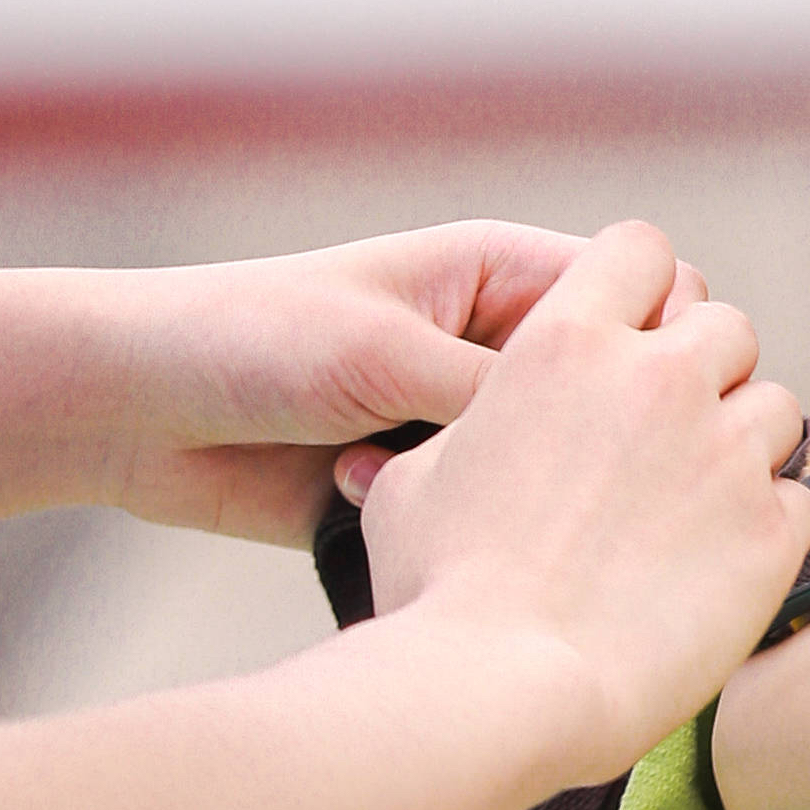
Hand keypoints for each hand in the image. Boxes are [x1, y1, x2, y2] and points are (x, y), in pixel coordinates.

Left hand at [0, 218, 617, 541]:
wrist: (138, 411)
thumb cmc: (254, 338)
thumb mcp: (390, 351)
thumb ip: (501, 391)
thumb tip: (610, 440)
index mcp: (505, 276)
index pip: (648, 286)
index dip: (671, 336)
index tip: (657, 392)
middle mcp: (500, 347)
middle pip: (618, 388)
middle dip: (615, 434)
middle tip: (586, 475)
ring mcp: (470, 421)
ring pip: (560, 467)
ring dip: (533, 495)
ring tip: (493, 511)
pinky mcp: (432, 489)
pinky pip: (492, 518)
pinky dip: (474, 533)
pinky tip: (427, 533)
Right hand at [355, 219, 809, 792]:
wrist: (503, 688)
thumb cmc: (443, 594)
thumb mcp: (414, 484)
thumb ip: (466, 432)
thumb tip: (453, 439)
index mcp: (567, 345)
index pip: (641, 250)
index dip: (644, 288)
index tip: (637, 333)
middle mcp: (659, 379)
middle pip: (727, 326)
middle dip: (705, 371)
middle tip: (669, 436)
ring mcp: (725, 451)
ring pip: (775, 406)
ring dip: (743, 444)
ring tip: (695, 506)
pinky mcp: (773, 528)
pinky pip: (797, 497)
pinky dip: (767, 523)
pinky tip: (716, 564)